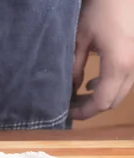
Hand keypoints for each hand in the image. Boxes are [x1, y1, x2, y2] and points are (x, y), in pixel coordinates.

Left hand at [71, 0, 133, 119]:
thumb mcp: (80, 39)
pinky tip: (93, 82)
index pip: (102, 102)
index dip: (84, 112)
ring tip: (77, 96)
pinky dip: (109, 87)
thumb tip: (70, 90)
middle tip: (69, 105)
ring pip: (121, 92)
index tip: (66, 112)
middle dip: (90, 108)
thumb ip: (74, 68)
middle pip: (113, 101)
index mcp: (119, 65)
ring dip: (100, 98)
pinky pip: (125, 80)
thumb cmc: (100, 10)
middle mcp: (133, 68)